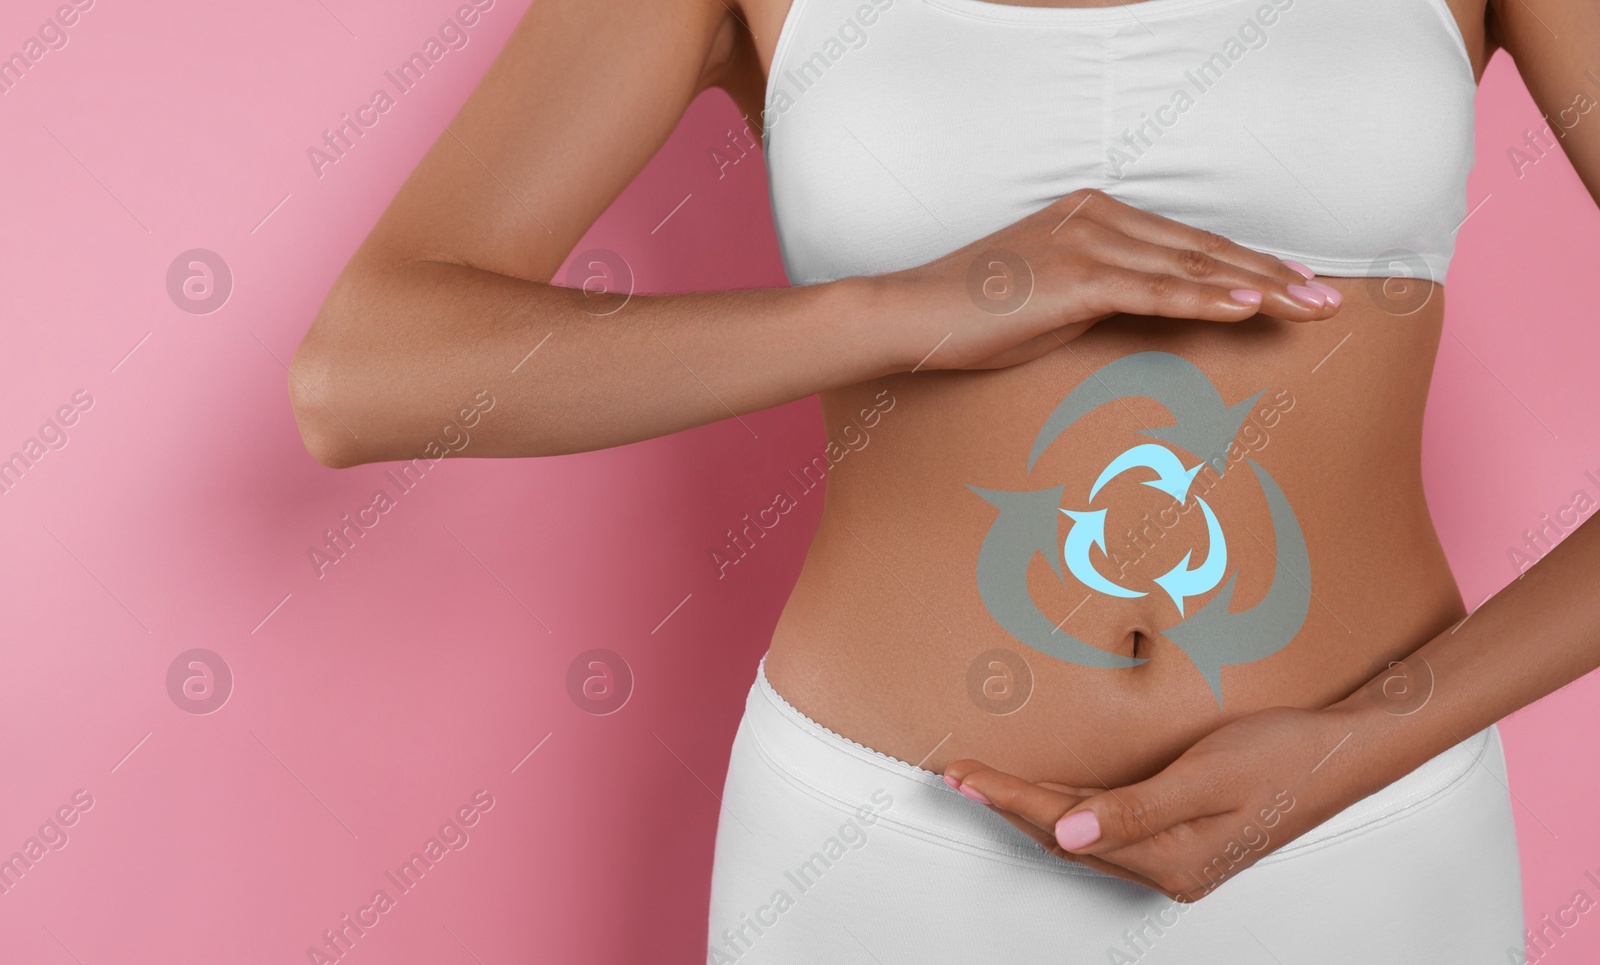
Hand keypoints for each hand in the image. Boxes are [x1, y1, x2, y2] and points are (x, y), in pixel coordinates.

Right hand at [881, 188, 1342, 370]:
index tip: (1298, 284)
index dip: (1251, 264)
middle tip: (1331, 301)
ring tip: (1314, 309)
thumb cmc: (972, 315)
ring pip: (1193, 267)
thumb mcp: (1050, 297)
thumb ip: (1103, 291)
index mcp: (1095, 213)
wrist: (910, 315)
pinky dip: (1208, 298)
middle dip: (1276, 276)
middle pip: (1205, 249)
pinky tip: (1253, 306)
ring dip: (1262, 290)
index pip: (1189, 242)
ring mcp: (1089, 241)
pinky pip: (1157, 292)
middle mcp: (1099, 216)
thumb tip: (1146, 309)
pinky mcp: (1077, 277)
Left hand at [943, 705, 1366, 901]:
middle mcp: (1168, 867)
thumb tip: (1067, 834)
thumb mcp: (1206, 776)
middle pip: (1066, 835)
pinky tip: (1050, 791)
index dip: (1009, 798)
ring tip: (985, 781)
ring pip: (1084, 833)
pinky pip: (1110, 826)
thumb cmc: (1283, 754)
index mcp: (1171, 859)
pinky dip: (1071, 806)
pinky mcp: (1185, 838)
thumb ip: (1135, 810)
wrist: (1345, 753)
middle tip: (957, 774)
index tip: (964, 775)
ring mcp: (1177, 856)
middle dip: (1008, 803)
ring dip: (1034, 807)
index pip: (1064, 827)